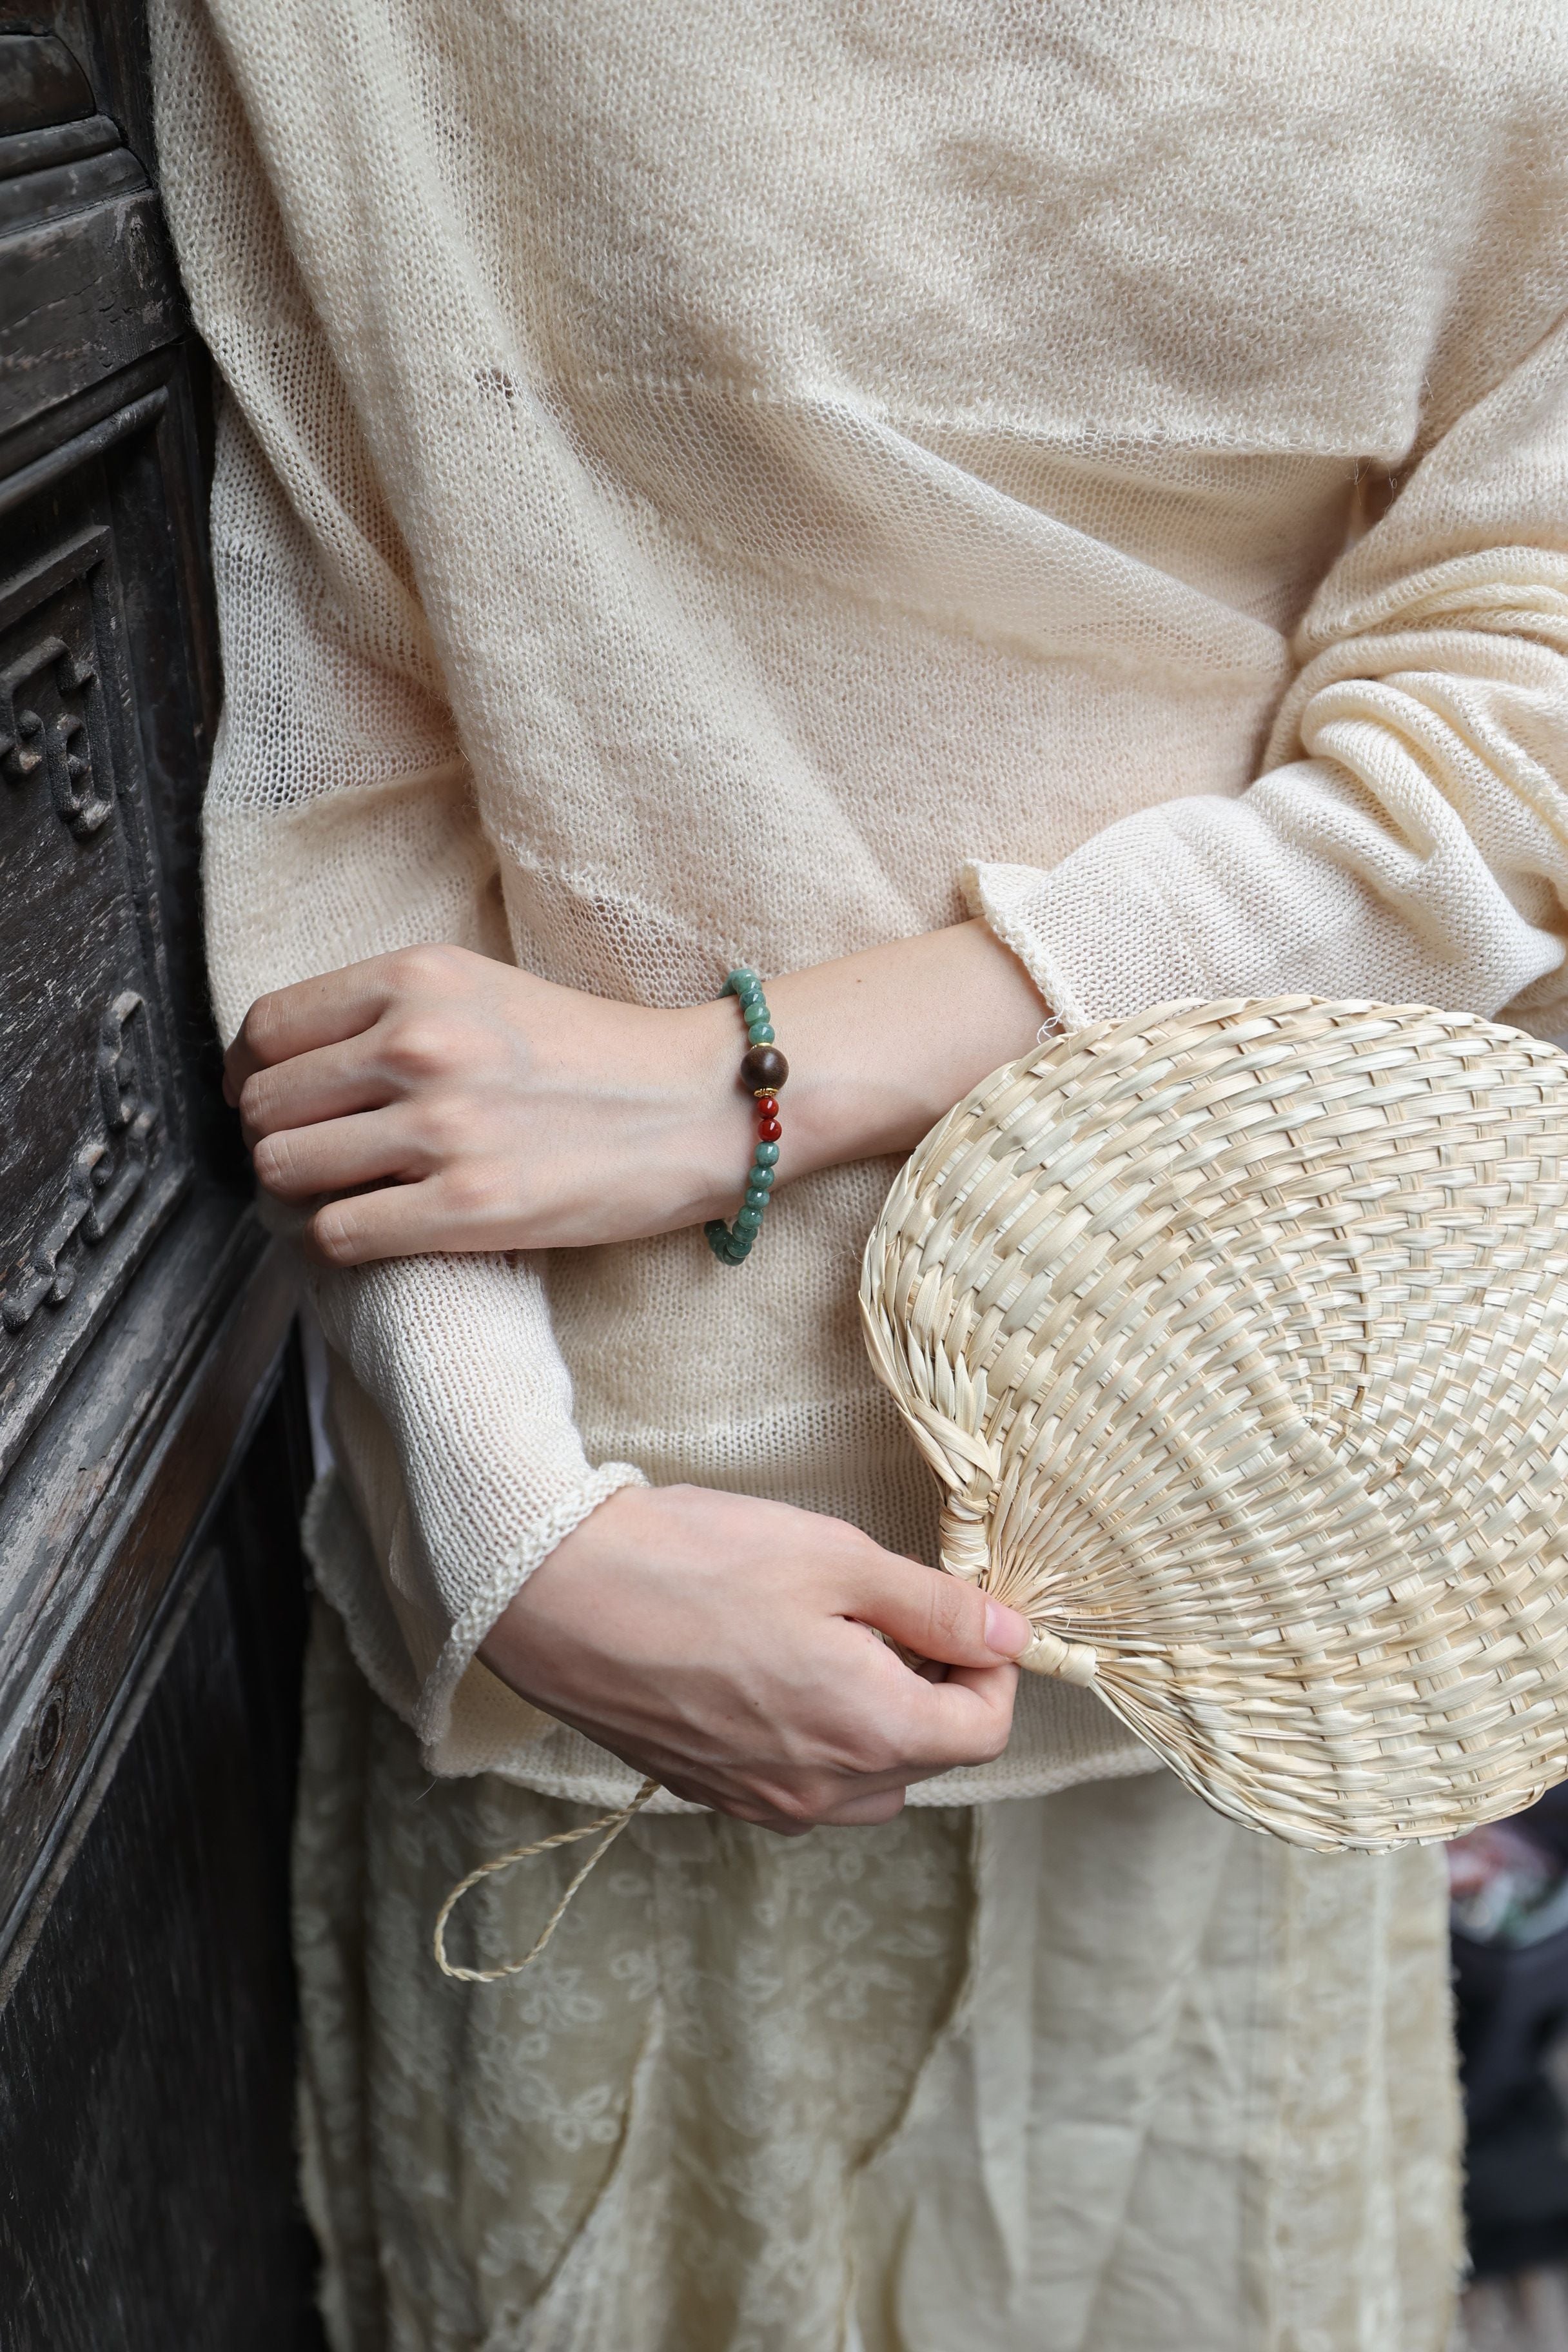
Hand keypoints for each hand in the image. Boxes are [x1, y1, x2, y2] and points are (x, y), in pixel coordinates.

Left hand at [226, 922, 1046, 1266]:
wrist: (701, 1105)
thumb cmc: (597, 1053)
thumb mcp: (485, 990)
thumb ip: (393, 1011)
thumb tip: (296, 1065)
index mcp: (418, 979)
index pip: (267, 1028)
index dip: (256, 1074)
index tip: (278, 1100)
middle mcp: (417, 1045)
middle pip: (263, 1104)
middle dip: (276, 1137)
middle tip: (318, 1156)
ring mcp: (441, 1128)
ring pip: (284, 1170)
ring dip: (303, 1193)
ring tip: (347, 1194)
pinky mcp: (467, 1207)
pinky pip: (337, 1234)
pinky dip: (340, 1240)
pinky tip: (381, 1230)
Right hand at [478, 1483, 1031, 1828]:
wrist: (557, 1593)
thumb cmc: (697, 1563)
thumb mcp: (838, 1559)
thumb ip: (936, 1606)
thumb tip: (1012, 1632)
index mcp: (870, 1732)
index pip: (986, 1731)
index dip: (993, 1666)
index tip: (963, 1611)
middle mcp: (822, 1790)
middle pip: (929, 1758)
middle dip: (935, 1688)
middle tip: (892, 1611)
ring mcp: (761, 1801)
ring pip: (866, 1780)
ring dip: (878, 1720)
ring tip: (833, 1638)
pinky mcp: (711, 1792)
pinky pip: (801, 1783)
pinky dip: (817, 1736)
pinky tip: (774, 1665)